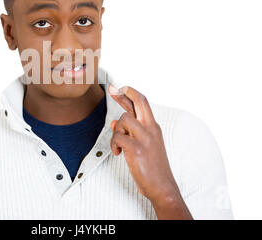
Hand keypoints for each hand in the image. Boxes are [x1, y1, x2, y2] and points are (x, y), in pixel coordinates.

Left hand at [108, 85, 191, 218]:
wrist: (162, 186)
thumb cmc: (152, 166)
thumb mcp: (143, 145)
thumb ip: (130, 132)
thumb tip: (113, 121)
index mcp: (153, 127)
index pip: (143, 103)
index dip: (131, 93)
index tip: (120, 88)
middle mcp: (151, 129)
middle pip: (139, 102)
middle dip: (123, 93)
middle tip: (112, 90)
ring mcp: (145, 138)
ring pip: (123, 119)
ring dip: (116, 130)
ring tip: (118, 145)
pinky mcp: (137, 149)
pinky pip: (118, 137)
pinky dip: (114, 144)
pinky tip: (117, 153)